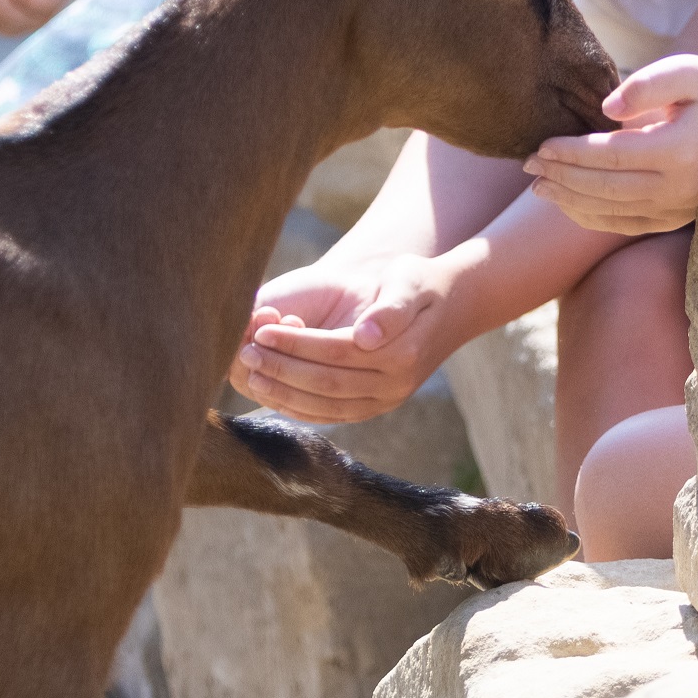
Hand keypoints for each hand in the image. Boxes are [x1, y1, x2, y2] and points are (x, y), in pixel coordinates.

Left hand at [233, 253, 461, 423]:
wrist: (453, 306)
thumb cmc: (421, 283)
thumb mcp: (410, 281)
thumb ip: (390, 307)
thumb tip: (365, 335)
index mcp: (401, 353)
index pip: (335, 352)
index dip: (295, 343)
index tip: (260, 329)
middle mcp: (395, 385)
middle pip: (327, 383)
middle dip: (282, 369)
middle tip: (245, 354)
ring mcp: (388, 401)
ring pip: (327, 407)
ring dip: (285, 394)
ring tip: (252, 374)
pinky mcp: (378, 407)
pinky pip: (334, 417)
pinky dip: (301, 410)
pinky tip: (274, 395)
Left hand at [521, 56, 697, 236]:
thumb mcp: (688, 71)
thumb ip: (645, 85)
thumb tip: (604, 109)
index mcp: (678, 151)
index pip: (609, 157)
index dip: (570, 153)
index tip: (540, 145)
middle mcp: (678, 188)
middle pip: (604, 189)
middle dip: (561, 178)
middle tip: (526, 166)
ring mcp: (678, 208)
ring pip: (610, 212)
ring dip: (569, 201)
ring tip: (537, 187)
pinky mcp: (676, 218)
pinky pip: (625, 226)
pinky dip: (591, 218)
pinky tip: (568, 204)